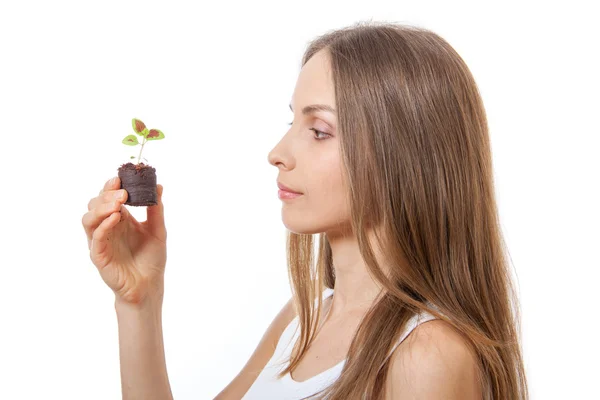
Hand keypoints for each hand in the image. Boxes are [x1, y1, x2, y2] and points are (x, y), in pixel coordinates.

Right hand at [82, 177, 166, 303]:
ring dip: (101, 208)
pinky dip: (103, 226)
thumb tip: (158, 186)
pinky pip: (95, 238)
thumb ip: (156, 209)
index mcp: (120, 219)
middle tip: (123, 193)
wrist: (149, 286)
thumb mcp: (158, 230)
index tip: (121, 178)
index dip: (111, 186)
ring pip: (89, 219)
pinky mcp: (99, 256)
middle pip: (96, 204)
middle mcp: (107, 227)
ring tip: (118, 204)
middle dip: (107, 195)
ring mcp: (101, 241)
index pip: (109, 197)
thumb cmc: (152, 259)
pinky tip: (116, 218)